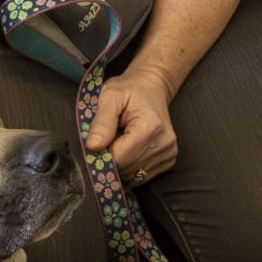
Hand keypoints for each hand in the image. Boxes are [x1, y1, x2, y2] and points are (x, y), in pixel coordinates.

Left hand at [85, 67, 177, 184]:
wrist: (152, 86)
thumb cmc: (129, 89)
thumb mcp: (110, 97)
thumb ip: (101, 122)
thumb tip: (92, 147)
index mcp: (150, 127)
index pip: (119, 158)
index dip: (103, 154)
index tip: (98, 141)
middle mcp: (164, 143)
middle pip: (126, 169)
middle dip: (112, 159)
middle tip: (109, 139)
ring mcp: (169, 153)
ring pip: (133, 175)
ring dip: (121, 163)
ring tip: (121, 141)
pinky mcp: (169, 159)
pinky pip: (142, 175)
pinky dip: (131, 166)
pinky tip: (131, 148)